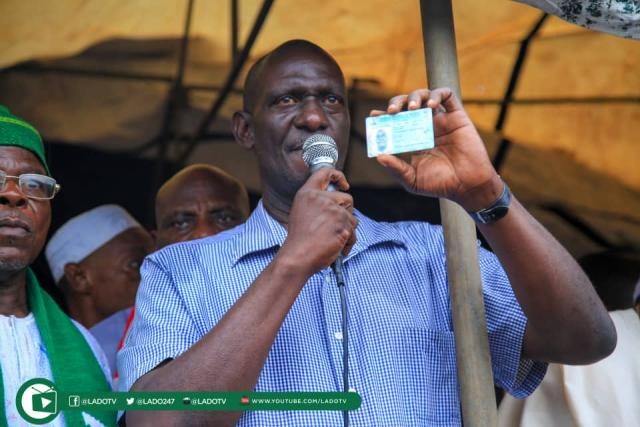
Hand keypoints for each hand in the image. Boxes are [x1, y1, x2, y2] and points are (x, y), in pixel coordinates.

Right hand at [279, 168, 357, 274]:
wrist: (298, 256)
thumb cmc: (299, 241)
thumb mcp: (301, 213)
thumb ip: (316, 204)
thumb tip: (334, 205)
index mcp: (307, 194)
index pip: (325, 173)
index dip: (338, 176)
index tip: (344, 184)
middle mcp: (320, 198)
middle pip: (346, 198)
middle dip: (346, 212)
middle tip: (336, 226)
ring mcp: (333, 210)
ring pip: (352, 217)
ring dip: (347, 230)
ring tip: (333, 240)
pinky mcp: (343, 223)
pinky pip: (354, 231)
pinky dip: (348, 241)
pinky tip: (337, 247)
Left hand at [372, 88, 502, 211]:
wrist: (467, 186)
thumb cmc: (440, 185)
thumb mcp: (413, 180)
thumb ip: (396, 168)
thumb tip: (379, 157)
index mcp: (413, 139)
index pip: (395, 122)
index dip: (384, 115)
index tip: (373, 115)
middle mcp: (426, 127)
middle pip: (407, 105)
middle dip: (397, 103)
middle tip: (391, 111)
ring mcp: (441, 120)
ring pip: (425, 96)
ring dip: (415, 97)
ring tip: (411, 108)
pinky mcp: (457, 116)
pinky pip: (447, 96)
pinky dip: (437, 94)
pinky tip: (430, 106)